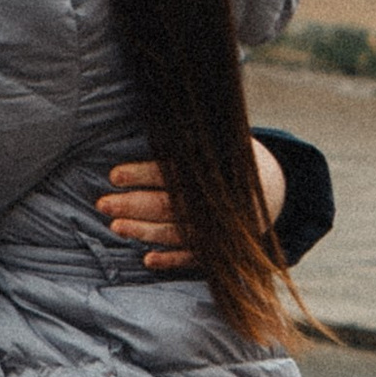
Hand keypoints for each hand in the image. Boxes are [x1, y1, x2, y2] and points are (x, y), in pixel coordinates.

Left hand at [100, 136, 286, 271]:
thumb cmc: (227, 161)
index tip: (114, 175)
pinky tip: (149, 260)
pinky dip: (172, 260)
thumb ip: (187, 140)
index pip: (171, 172)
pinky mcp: (221, 248)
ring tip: (116, 227)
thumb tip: (152, 116)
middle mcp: (214, 201)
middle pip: (168, 205)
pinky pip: (195, 257)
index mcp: (211, 170)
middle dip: (133, 205)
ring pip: (177, 232)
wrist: (272, 189)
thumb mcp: (216, 142)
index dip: (142, 174)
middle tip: (103, 204)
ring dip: (145, 231)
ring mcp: (219, 228)